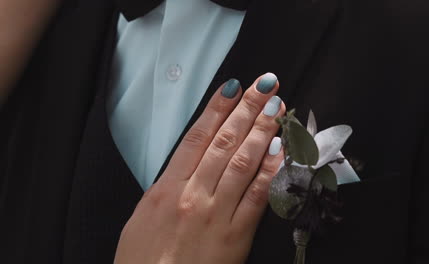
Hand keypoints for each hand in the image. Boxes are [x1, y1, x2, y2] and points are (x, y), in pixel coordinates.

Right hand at [114, 73, 285, 263]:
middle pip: (224, 143)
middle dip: (247, 111)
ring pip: (243, 163)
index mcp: (166, 189)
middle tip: (265, 87)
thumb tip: (188, 164)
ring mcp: (216, 214)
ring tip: (277, 108)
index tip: (233, 87)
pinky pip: (258, 196)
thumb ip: (166, 187)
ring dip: (262, 131)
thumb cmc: (142, 262)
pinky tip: (281, 149)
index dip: (217, 109)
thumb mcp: (142, 216)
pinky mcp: (236, 236)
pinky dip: (271, 170)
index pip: (197, 138)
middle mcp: (193, 195)